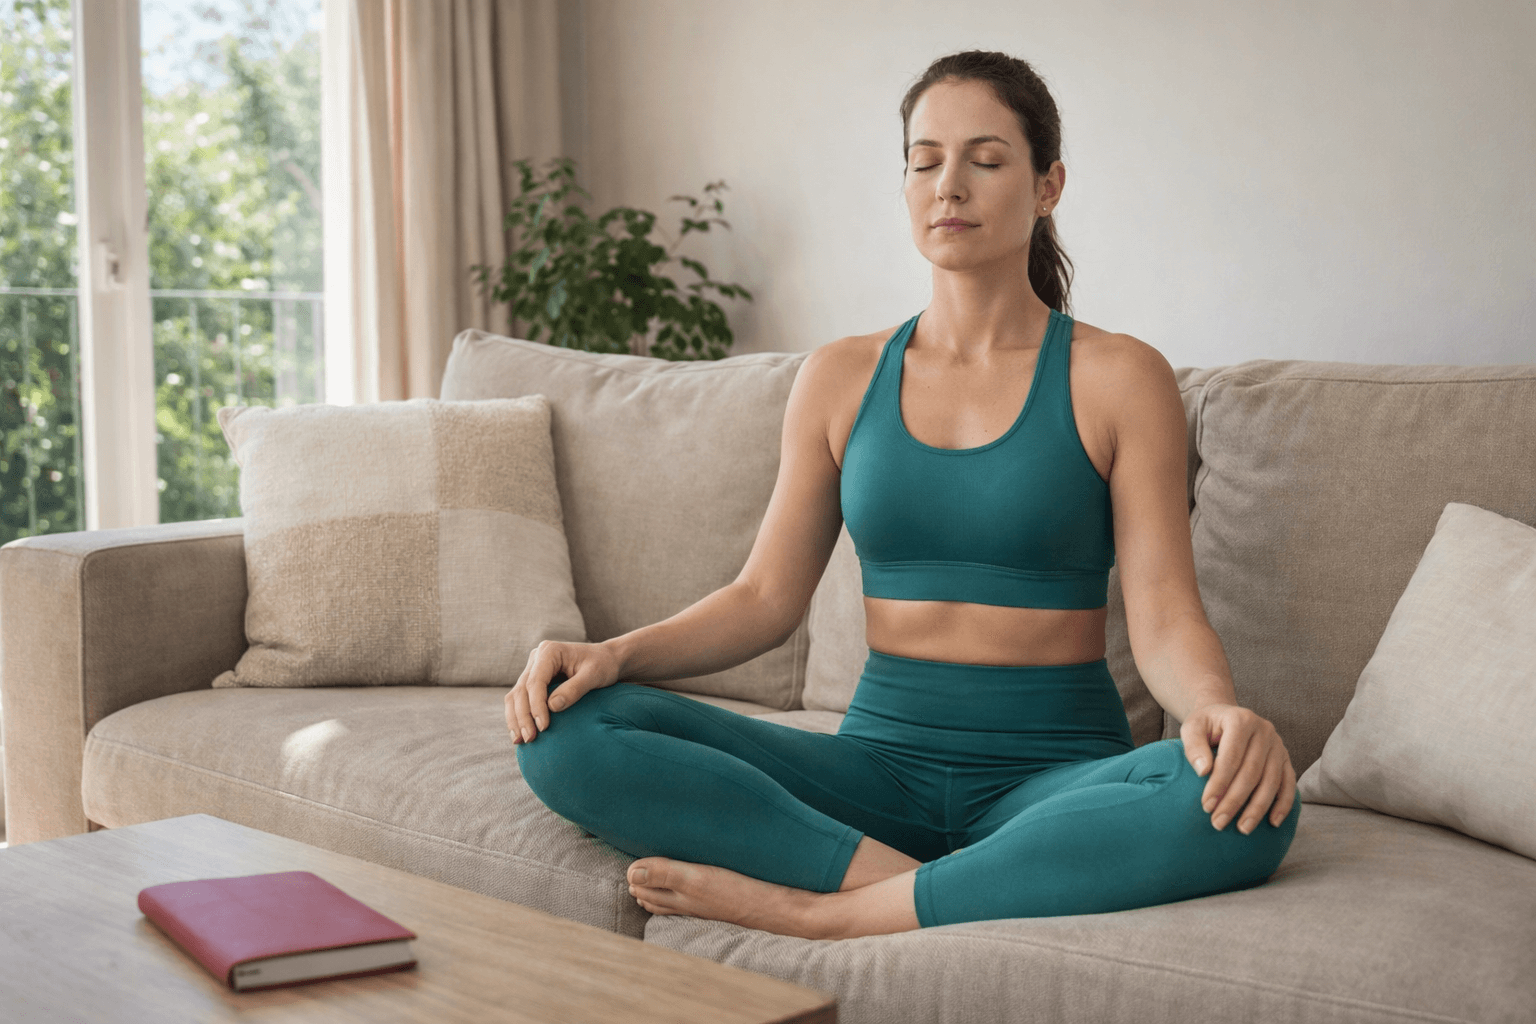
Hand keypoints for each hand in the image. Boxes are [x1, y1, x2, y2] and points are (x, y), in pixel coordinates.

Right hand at [506, 639, 620, 744]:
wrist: (607, 660)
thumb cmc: (603, 665)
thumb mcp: (594, 675)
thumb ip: (574, 689)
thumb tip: (552, 707)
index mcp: (549, 651)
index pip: (536, 681)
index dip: (536, 705)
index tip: (543, 727)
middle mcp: (537, 658)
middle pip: (522, 690)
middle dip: (523, 716)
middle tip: (529, 738)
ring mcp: (533, 669)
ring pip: (516, 696)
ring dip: (515, 719)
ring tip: (519, 741)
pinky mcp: (534, 681)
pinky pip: (520, 700)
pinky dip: (518, 717)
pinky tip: (520, 734)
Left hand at [1180, 702, 1295, 834]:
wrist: (1224, 715)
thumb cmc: (1205, 726)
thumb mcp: (1192, 728)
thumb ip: (1194, 746)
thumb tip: (1203, 771)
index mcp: (1240, 720)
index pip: (1231, 757)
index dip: (1219, 783)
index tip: (1206, 806)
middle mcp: (1264, 730)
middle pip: (1251, 772)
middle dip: (1235, 801)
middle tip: (1218, 823)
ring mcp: (1278, 744)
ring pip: (1271, 781)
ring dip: (1257, 808)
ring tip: (1242, 829)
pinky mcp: (1286, 757)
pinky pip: (1288, 783)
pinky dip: (1283, 804)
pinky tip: (1273, 822)